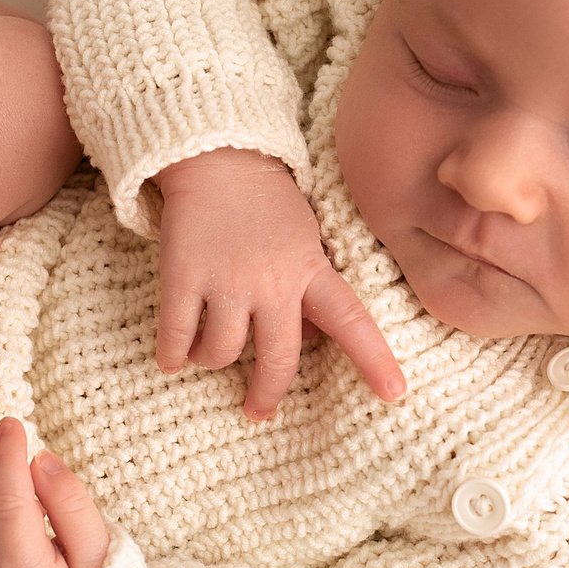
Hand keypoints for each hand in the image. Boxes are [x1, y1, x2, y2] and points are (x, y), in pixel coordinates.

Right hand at [154, 148, 405, 418]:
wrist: (216, 156)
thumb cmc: (266, 203)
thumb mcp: (305, 241)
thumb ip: (310, 288)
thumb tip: (315, 340)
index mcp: (310, 270)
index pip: (352, 322)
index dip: (374, 361)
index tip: (396, 395)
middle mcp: (272, 282)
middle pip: (278, 359)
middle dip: (267, 395)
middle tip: (258, 411)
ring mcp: (226, 280)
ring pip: (221, 353)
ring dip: (210, 360)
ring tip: (205, 354)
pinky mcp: (183, 275)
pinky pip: (176, 336)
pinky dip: (173, 354)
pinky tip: (173, 357)